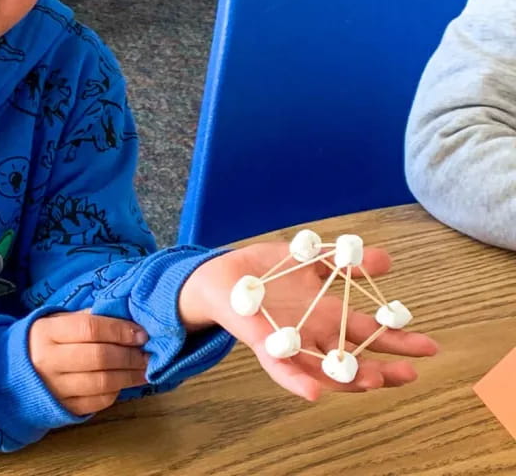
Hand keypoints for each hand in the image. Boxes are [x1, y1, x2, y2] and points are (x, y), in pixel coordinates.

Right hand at [28, 310, 149, 415]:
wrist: (11, 373)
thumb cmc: (43, 341)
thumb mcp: (57, 321)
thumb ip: (87, 318)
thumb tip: (126, 320)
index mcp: (47, 332)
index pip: (89, 328)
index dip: (119, 330)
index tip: (140, 333)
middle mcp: (48, 361)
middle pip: (99, 357)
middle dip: (129, 355)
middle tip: (147, 353)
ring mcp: (55, 388)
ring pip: (102, 383)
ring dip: (129, 376)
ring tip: (145, 369)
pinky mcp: (63, 408)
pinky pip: (97, 402)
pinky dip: (116, 392)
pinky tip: (124, 382)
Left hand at [179, 242, 438, 400]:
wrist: (220, 275)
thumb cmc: (265, 272)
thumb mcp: (308, 259)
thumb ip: (342, 261)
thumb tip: (384, 258)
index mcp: (327, 315)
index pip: (369, 333)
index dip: (398, 340)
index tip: (429, 347)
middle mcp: (313, 335)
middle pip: (353, 360)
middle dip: (383, 369)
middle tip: (411, 373)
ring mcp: (289, 342)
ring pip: (323, 370)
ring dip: (347, 378)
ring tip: (374, 381)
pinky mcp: (262, 344)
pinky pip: (280, 367)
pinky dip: (296, 380)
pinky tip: (313, 392)